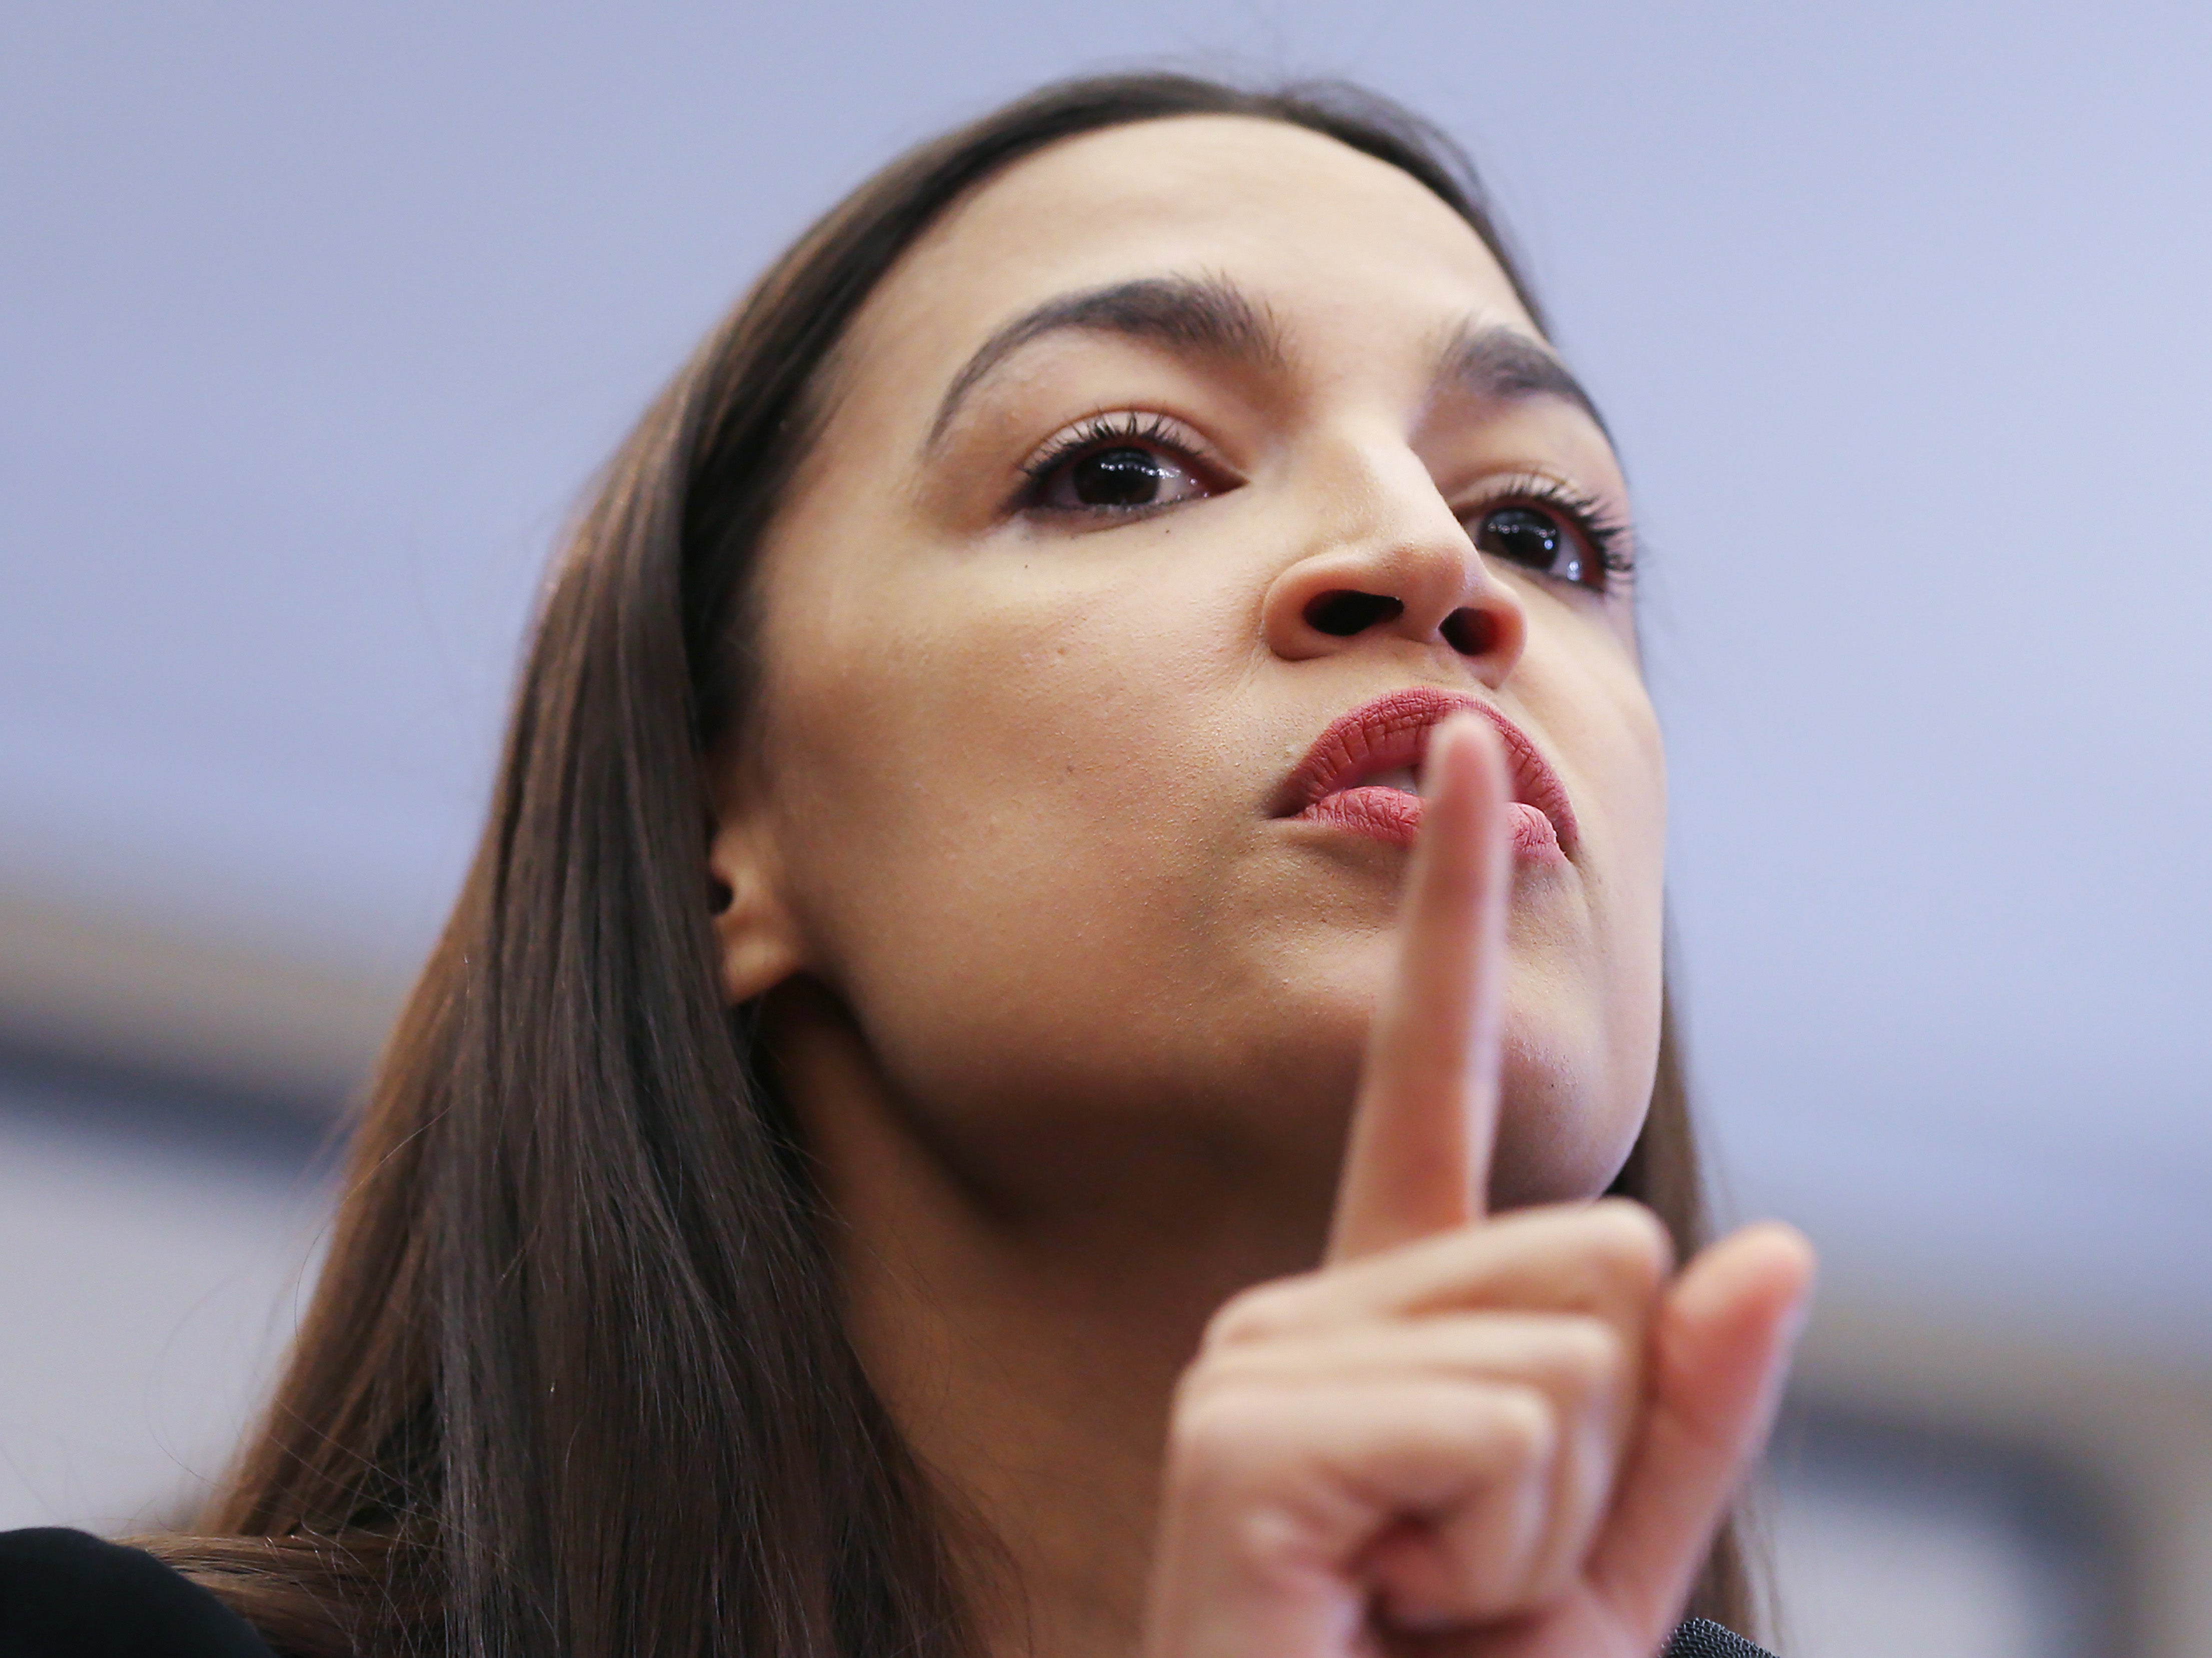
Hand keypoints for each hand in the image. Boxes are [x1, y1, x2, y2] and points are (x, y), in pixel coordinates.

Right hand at [1141, 714, 1813, 1657]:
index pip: (1431, 1082)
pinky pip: (1500, 1428)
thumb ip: (1691, 1420)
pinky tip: (1378, 1603)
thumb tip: (1772, 1242)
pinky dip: (1495, 1555)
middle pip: (1605, 1257)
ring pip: (1571, 1350)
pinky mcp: (1241, 1437)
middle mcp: (1303, 1305)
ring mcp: (1260, 1362)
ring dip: (1547, 1519)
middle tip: (1462, 1562)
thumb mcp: (1604, 1574)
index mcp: (1385, 1317)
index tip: (1478, 753)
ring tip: (1418, 1594)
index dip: (1457, 915)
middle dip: (1596, 1444)